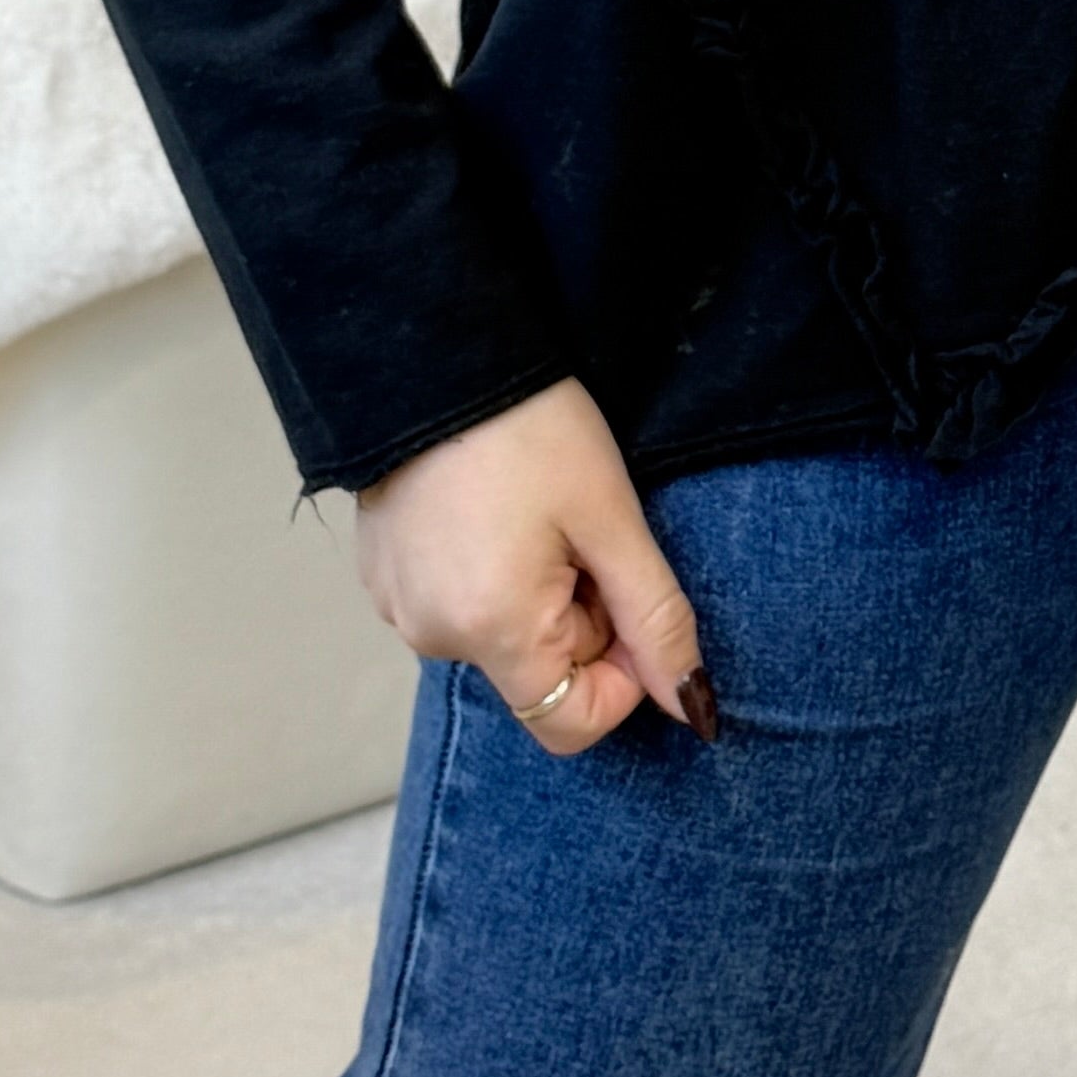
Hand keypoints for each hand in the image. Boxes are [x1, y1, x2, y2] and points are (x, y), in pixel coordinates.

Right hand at [354, 375, 718, 757]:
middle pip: (539, 677)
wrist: (430, 352)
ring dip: (536, 596)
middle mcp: (433, 638)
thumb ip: (657, 622)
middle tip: (578, 534)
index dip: (619, 678)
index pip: (570, 724)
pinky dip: (490, 577)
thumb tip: (692, 707)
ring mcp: (399, 609)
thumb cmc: (528, 428)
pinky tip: (492, 512)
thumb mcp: (612, 521)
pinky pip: (459, 607)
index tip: (623, 599)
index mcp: (490, 630)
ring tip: (531, 515)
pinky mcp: (384, 579)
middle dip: (579, 620)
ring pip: (501, 639)